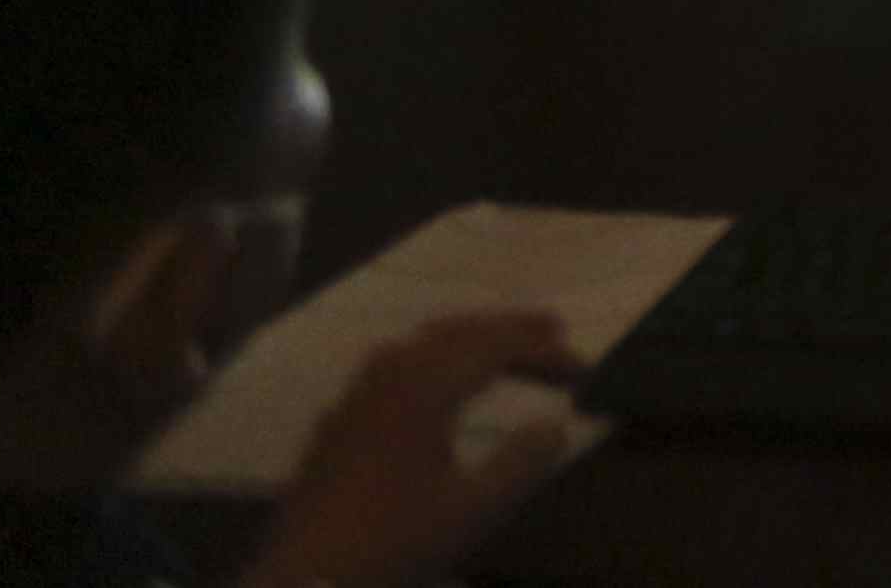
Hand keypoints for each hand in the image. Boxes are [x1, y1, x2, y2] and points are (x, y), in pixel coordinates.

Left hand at [238, 307, 581, 587]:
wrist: (306, 579)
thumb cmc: (395, 543)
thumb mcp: (474, 511)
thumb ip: (521, 463)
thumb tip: (555, 426)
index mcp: (424, 389)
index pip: (495, 348)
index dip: (543, 351)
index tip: (583, 370)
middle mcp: (387, 379)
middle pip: (454, 332)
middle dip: (505, 329)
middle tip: (551, 329)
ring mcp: (354, 399)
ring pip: (415, 345)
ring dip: (462, 339)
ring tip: (495, 349)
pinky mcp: (334, 425)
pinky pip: (386, 370)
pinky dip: (424, 362)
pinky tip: (429, 390)